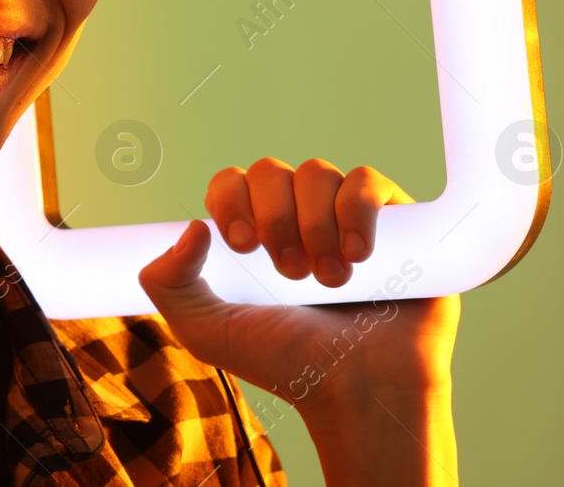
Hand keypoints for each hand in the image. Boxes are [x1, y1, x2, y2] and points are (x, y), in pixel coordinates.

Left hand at [138, 159, 459, 482]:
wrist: (360, 391)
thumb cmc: (287, 364)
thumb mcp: (206, 332)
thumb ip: (169, 284)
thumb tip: (191, 226)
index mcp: (253, 235)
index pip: (230, 183)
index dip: (230, 200)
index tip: (242, 246)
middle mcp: (297, 219)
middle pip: (270, 171)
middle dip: (275, 219)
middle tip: (289, 273)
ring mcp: (344, 217)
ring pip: (317, 173)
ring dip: (315, 225)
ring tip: (330, 279)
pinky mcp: (394, 222)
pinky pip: (367, 180)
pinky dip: (357, 210)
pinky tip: (359, 255)